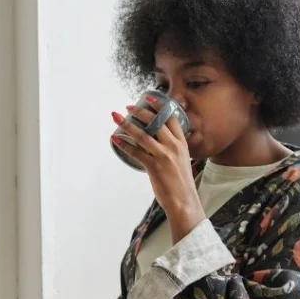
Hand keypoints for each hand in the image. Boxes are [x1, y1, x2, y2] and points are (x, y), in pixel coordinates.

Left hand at [111, 97, 204, 242]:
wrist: (184, 201)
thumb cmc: (181, 183)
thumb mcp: (182, 160)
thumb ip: (173, 149)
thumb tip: (158, 142)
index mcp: (182, 143)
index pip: (171, 117)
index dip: (159, 105)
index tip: (148, 97)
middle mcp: (174, 146)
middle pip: (155, 122)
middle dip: (140, 111)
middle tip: (127, 107)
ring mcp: (164, 156)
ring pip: (142, 135)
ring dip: (127, 124)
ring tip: (116, 117)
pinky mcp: (154, 167)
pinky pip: (136, 152)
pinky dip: (124, 144)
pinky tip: (115, 139)